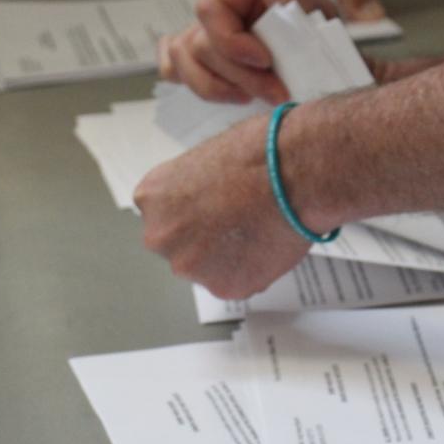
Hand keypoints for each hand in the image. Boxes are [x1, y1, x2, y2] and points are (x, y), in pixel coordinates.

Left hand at [134, 116, 313, 298]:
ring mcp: (189, 265)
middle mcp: (161, 235)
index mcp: (152, 198)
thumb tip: (204, 200)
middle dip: (203, 240)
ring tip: (255, 230)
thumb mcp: (204, 159)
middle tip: (233, 224)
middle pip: (179, 247)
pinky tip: (264, 244)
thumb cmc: (257, 156)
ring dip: (226, 258)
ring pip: (206, 269)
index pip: (163, 218)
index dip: (192, 215)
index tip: (210, 212)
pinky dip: (250, 271)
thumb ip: (192, 190)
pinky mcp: (222, 287)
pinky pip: (235, 282)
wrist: (291, 175)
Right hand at [157, 0, 333, 105]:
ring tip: (257, 95)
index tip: (265, 60)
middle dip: (239, 76)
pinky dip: (198, 84)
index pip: (208, 10)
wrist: (332, 71)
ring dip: (219, 88)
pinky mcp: (208, 69)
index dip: (230, 41)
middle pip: (197, 47)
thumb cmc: (318, 31)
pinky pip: (178, 74)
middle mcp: (216, 16)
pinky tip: (232, 93)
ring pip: (180, 65)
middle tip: (278, 90)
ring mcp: (207, 43)